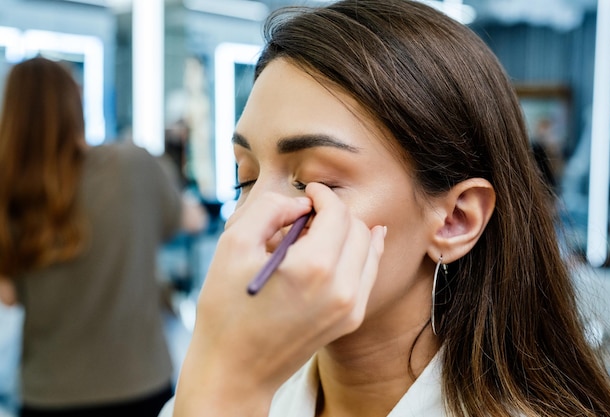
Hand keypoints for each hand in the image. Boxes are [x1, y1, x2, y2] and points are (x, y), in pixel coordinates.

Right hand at [173, 183, 385, 416]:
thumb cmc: (226, 310)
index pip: (337, 213)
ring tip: (317, 233)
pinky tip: (347, 245)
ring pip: (368, 249)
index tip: (308, 191)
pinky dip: (360, 254)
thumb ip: (269, 210)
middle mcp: (342, 288)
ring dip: (348, 232)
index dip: (323, 195)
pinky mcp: (350, 320)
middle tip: (306, 214)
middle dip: (335, 213)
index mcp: (315, 267)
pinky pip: (367, 273)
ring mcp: (351, 307)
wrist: (235, 371)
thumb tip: (301, 203)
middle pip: (358, 228)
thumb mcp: (234, 246)